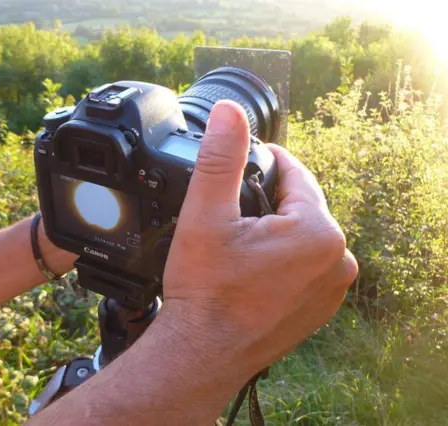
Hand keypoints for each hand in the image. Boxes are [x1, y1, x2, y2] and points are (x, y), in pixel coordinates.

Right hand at [160, 100, 357, 386]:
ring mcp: (331, 289)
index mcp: (318, 232)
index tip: (239, 162)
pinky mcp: (319, 307)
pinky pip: (304, 264)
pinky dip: (281, 257)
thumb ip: (221, 158)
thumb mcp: (206, 215)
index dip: (264, 162)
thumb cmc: (204, 292)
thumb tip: (228, 112)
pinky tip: (250, 267)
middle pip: (300, 205)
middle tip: (228, 209)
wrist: (202, 353)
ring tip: (236, 240)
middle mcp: (337, 260)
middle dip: (267, 199)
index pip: (295, 173)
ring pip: (302, 235)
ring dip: (274, 228)